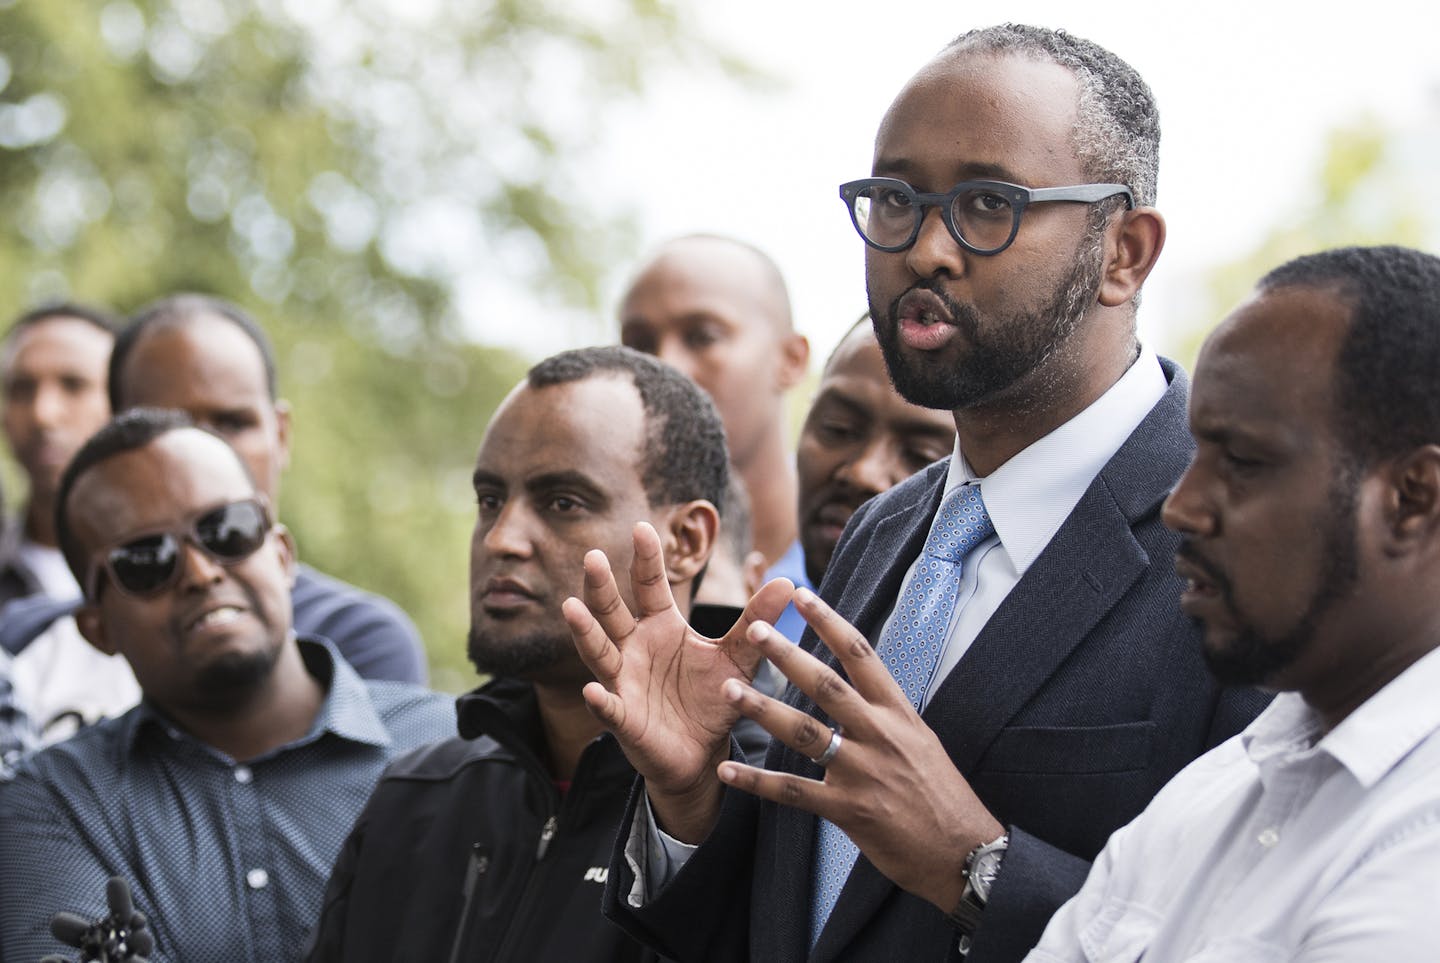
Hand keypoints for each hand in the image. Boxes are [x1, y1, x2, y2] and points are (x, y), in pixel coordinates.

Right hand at [563, 521, 792, 842]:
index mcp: (660, 626)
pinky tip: (594, 692)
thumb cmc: (713, 699)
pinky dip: (601, 701)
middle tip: (593, 556)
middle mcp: (634, 648)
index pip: (649, 585)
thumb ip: (756, 622)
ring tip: (571, 607)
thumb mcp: (738, 658)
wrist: (702, 753)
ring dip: (585, 631)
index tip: (642, 526)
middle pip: (612, 611)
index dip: (646, 558)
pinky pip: (610, 708)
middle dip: (602, 586)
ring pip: (599, 652)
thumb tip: (788, 583)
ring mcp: (624, 682)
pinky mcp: (625, 719)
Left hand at [716, 586, 1003, 912]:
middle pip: (826, 685)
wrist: (964, 852)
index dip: (830, 622)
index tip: (803, 595)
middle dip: (787, 655)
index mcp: (899, 713)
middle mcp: (880, 734)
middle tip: (754, 631)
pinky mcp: (849, 810)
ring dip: (762, 709)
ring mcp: (863, 772)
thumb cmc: (942, 796)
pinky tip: (728, 772)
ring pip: (804, 732)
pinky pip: (794, 791)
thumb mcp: (921, 741)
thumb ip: (887, 715)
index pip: (861, 655)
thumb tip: (862, 687)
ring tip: (729, 689)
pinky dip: (758, 782)